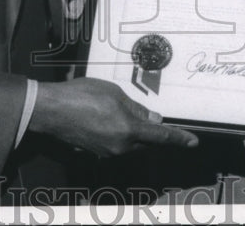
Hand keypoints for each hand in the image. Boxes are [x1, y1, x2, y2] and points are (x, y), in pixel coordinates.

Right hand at [29, 77, 197, 155]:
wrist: (51, 110)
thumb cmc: (81, 96)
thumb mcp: (114, 94)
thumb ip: (136, 108)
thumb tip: (152, 118)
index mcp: (128, 131)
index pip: (161, 136)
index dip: (178, 138)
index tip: (192, 142)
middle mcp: (120, 146)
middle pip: (146, 142)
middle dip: (153, 132)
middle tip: (155, 118)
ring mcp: (107, 151)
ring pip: (132, 143)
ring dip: (135, 131)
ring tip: (123, 111)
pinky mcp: (97, 151)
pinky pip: (117, 144)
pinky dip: (122, 133)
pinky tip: (112, 119)